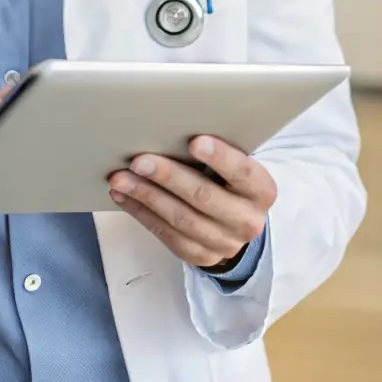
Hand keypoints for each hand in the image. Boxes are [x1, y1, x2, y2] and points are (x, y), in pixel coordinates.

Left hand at [108, 136, 276, 270]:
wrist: (236, 223)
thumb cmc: (228, 179)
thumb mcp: (234, 164)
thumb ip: (216, 150)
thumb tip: (171, 125)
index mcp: (261, 190)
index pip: (243, 172)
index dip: (221, 158)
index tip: (195, 142)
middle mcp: (247, 220)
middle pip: (204, 197)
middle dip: (168, 177)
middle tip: (139, 160)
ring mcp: (224, 243)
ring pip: (180, 218)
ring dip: (146, 195)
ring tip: (120, 178)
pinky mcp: (200, 256)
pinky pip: (166, 235)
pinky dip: (141, 213)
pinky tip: (124, 196)